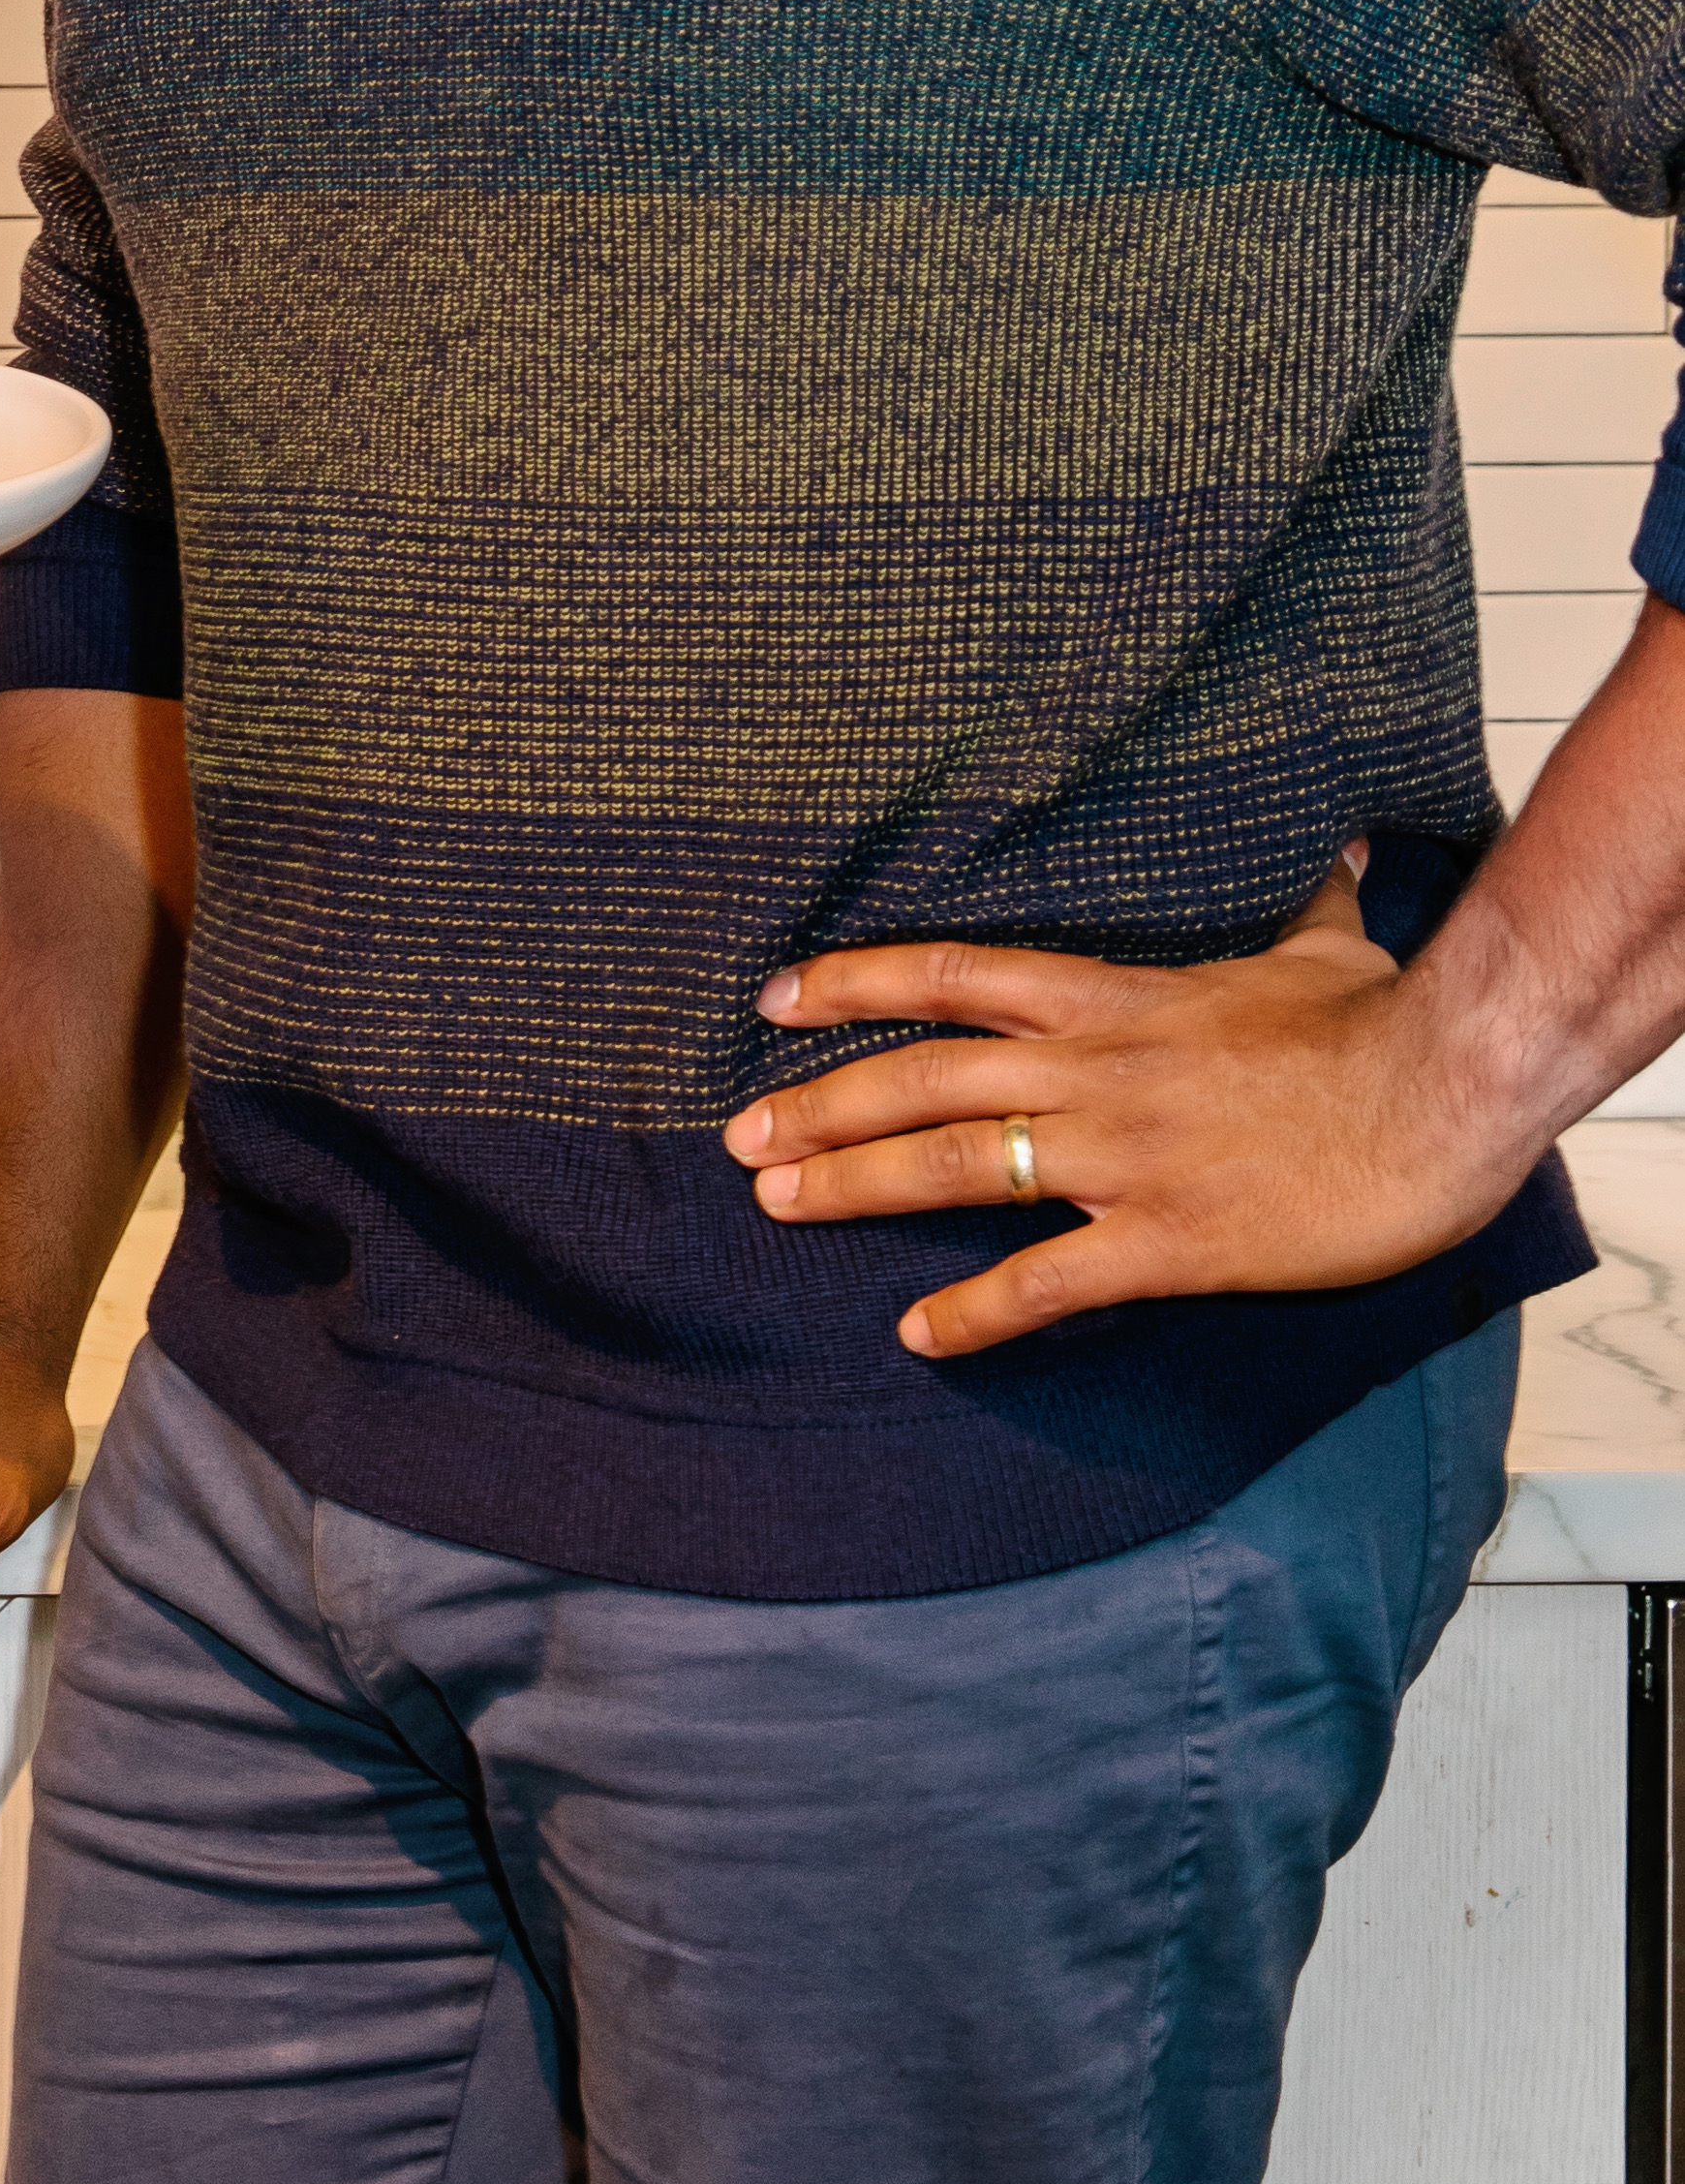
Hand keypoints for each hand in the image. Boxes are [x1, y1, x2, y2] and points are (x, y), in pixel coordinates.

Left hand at [718, 859, 1534, 1361]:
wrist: (1445, 1092)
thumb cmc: (1383, 1019)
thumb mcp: (1323, 943)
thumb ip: (1303, 903)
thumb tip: (1338, 848)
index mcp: (1114, 1000)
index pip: (952, 976)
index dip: (854, 984)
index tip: (776, 997)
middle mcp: (1094, 1072)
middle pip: (920, 1078)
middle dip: (817, 1105)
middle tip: (736, 1135)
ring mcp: (1123, 1156)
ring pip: (951, 1167)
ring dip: (852, 1186)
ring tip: (774, 1203)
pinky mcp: (1166, 1238)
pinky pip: (1045, 1282)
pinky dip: (973, 1314)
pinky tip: (917, 1335)